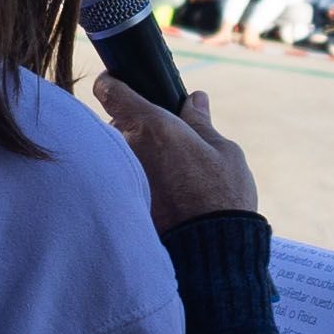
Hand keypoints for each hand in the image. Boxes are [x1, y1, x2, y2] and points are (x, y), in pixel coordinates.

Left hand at [90, 75, 256, 226]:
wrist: (212, 251)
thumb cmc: (224, 196)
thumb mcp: (223, 151)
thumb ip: (201, 123)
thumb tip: (195, 99)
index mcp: (152, 125)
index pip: (109, 91)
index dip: (110, 83)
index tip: (116, 82)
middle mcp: (128, 149)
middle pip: (116, 125)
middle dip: (135, 128)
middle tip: (164, 142)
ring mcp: (121, 178)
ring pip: (119, 156)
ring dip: (134, 158)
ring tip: (166, 174)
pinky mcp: (122, 204)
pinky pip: (122, 183)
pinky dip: (134, 183)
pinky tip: (161, 196)